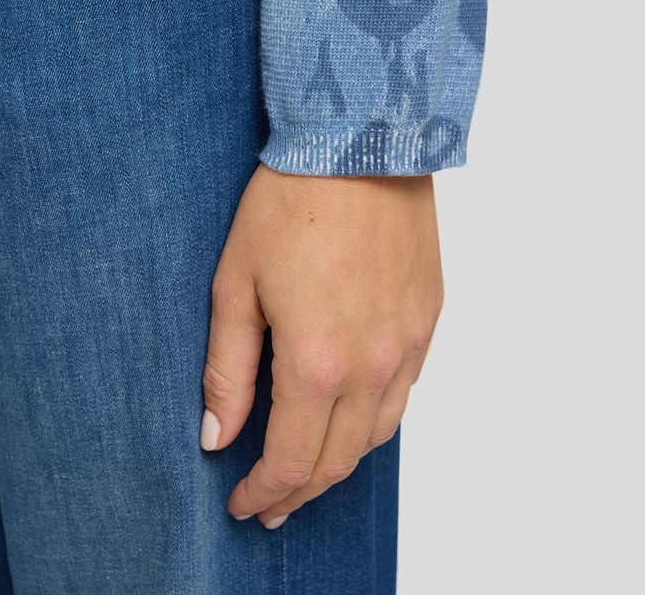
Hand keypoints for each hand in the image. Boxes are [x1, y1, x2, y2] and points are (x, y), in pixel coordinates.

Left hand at [200, 162, 442, 527]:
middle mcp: (373, 366)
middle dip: (299, 491)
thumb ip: (226, 369)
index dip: (263, 492)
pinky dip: (374, 418)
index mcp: (318, 363)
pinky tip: (350, 409)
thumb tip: (216, 435)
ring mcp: (408, 344)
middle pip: (338, 461)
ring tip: (308, 465)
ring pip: (378, 434)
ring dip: (340, 460)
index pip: (292, 462)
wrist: (359, 143)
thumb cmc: (290, 202)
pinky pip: (405, 392)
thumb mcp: (236, 283)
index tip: (241, 502)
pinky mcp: (428, 319)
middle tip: (269, 500)